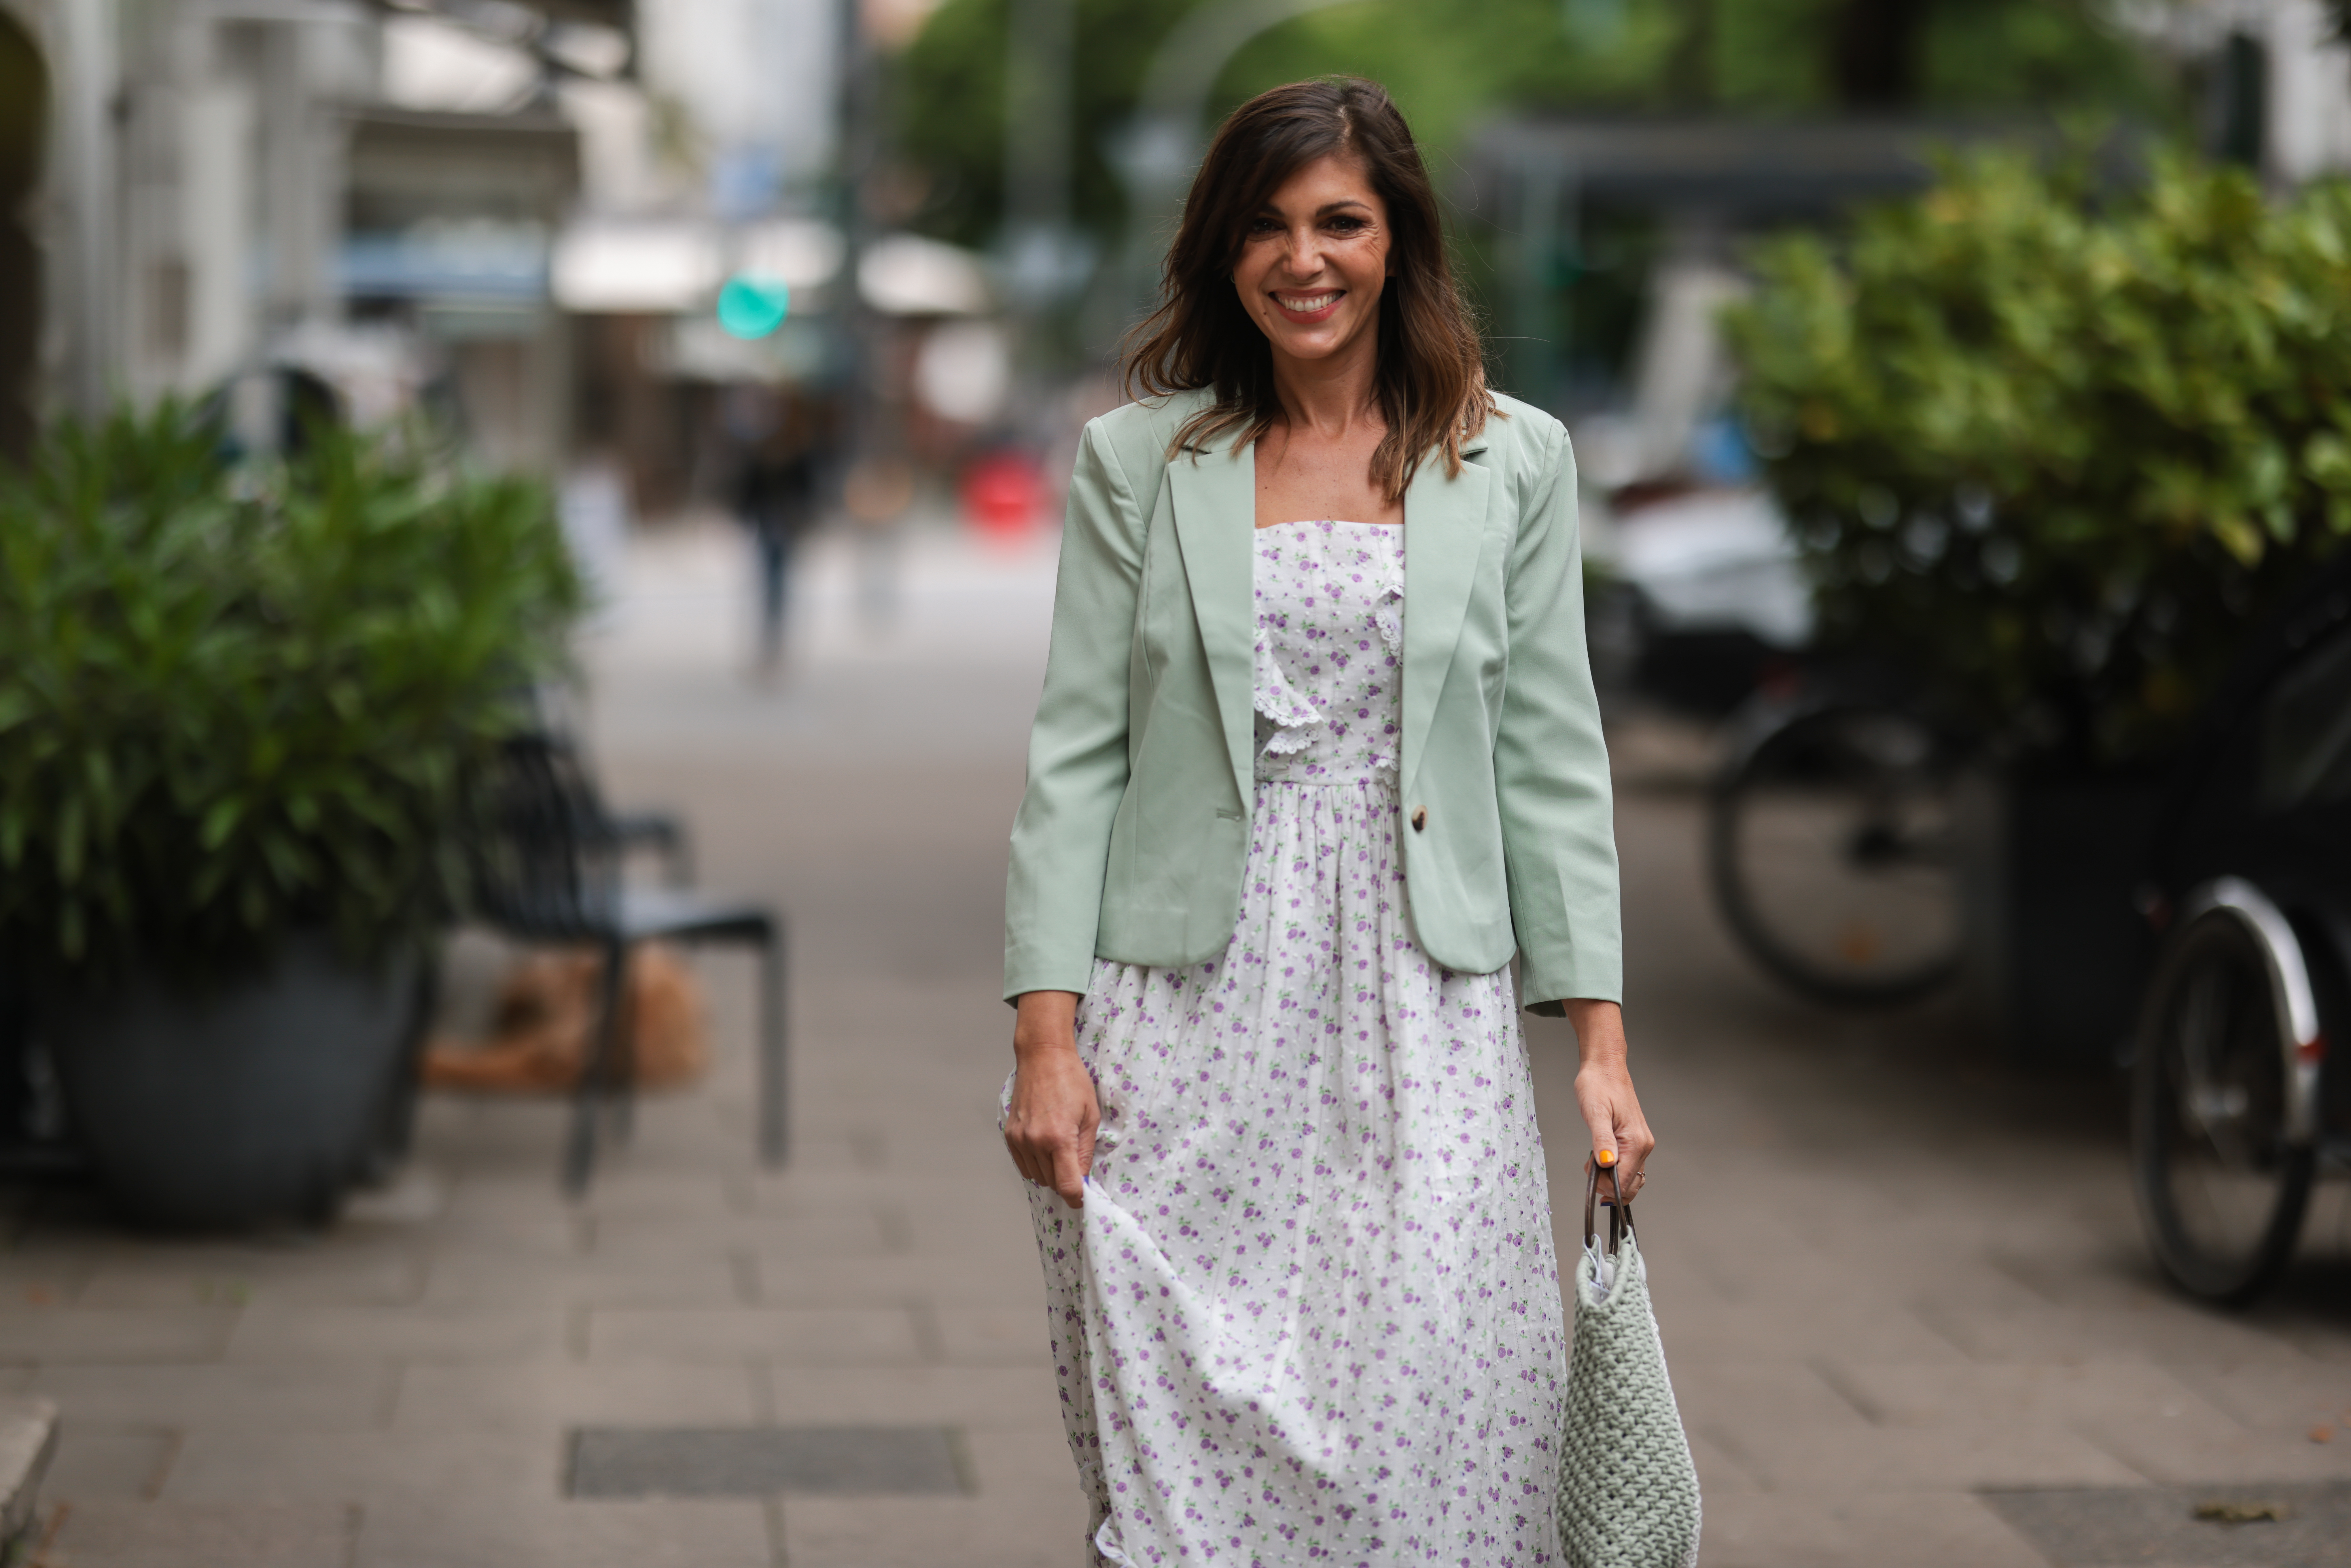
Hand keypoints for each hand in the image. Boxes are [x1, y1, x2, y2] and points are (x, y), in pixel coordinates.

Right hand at [1003, 991, 1098, 1208]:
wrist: (1043, 1057)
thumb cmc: (1072, 1081)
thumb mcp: (1090, 1116)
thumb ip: (1086, 1151)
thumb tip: (1083, 1180)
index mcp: (1059, 1138)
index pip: (1067, 1185)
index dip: (1077, 1197)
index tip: (1083, 1197)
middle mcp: (1035, 1142)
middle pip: (1052, 1183)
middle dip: (1066, 1180)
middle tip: (1076, 1164)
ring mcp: (1019, 1139)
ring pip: (1037, 1176)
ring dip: (1051, 1172)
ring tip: (1060, 1150)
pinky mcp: (1010, 1135)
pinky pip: (1023, 1165)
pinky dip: (1036, 1164)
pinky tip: (1045, 1147)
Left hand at [1560, 999, 1653, 1200]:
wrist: (1604, 1068)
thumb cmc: (1598, 1086)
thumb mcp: (1595, 1113)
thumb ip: (1601, 1140)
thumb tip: (1607, 1163)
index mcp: (1636, 1141)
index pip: (1625, 1181)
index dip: (1606, 1186)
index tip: (1590, 1174)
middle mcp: (1643, 1145)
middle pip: (1631, 1184)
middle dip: (1609, 1185)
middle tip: (1590, 1167)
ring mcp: (1640, 1144)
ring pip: (1630, 1177)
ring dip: (1611, 1178)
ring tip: (1593, 1160)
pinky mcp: (1635, 1141)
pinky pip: (1628, 1166)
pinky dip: (1614, 1170)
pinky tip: (1601, 1157)